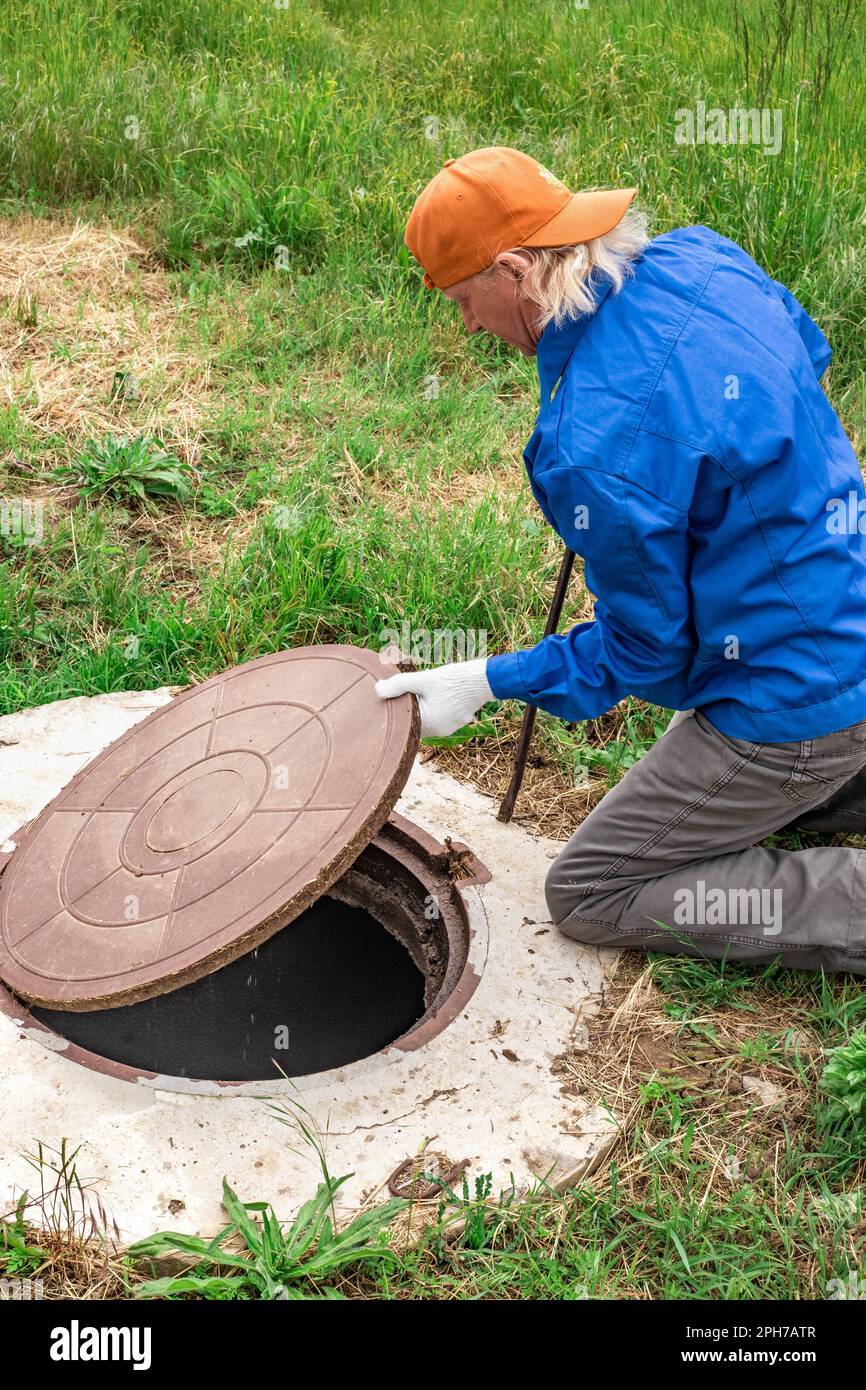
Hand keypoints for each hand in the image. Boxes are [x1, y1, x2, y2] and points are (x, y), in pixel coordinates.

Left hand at [374, 658, 493, 737]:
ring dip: (422, 707)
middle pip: (415, 723)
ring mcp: (450, 728)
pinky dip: (434, 707)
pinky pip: (439, 717)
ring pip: (427, 720)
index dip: (396, 711)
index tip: (390, 698)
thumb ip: (399, 684)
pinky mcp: (457, 722)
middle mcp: (439, 731)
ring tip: (422, 690)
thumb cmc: (454, 680)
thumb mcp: (423, 679)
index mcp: (429, 724)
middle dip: (409, 708)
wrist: (484, 679)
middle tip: (404, 691)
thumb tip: (377, 690)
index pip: (404, 723)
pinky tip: (436, 694)